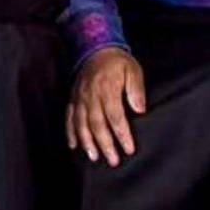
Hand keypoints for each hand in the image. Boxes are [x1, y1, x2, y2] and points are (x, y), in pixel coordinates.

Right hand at [67, 47, 145, 166]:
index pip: (115, 116)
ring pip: (81, 123)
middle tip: (112, 161)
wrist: (96, 49)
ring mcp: (79, 97)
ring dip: (87, 141)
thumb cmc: (118, 62)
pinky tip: (74, 145)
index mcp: (107, 89)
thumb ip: (136, 89)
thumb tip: (140, 109)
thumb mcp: (133, 70)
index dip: (122, 134)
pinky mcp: (73, 98)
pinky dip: (70, 131)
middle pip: (97, 123)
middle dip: (105, 144)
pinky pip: (69, 117)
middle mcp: (90, 95)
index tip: (129, 149)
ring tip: (93, 156)